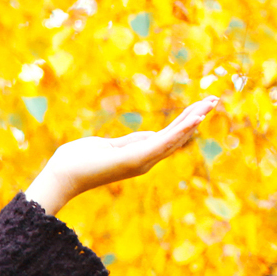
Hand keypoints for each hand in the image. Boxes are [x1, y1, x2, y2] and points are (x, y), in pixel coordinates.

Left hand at [25, 96, 222, 214]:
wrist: (62, 175)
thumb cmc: (77, 160)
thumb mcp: (107, 145)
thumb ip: (128, 141)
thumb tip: (146, 135)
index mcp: (138, 156)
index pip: (167, 137)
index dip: (185, 122)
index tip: (200, 108)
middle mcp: (145, 160)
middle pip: (177, 136)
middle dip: (195, 117)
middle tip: (215, 100)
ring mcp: (142, 160)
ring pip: (175, 137)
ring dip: (194, 119)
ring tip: (211, 103)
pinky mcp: (137, 158)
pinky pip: (164, 141)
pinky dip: (182, 129)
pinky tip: (196, 118)